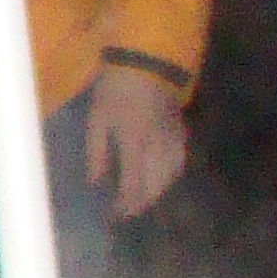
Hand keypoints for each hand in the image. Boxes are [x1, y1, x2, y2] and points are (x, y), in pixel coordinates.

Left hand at [85, 66, 188, 220]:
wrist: (147, 62)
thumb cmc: (115, 89)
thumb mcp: (97, 118)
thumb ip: (96, 152)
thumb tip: (95, 181)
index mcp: (135, 142)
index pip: (133, 184)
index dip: (125, 204)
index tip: (114, 215)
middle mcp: (158, 145)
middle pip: (155, 185)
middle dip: (141, 203)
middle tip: (126, 213)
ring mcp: (173, 138)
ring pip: (170, 176)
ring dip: (156, 192)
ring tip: (141, 201)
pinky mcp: (181, 130)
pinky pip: (179, 161)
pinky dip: (169, 176)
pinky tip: (159, 180)